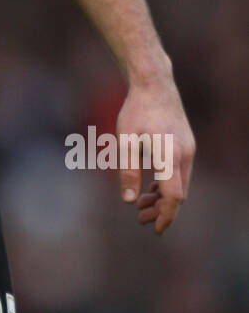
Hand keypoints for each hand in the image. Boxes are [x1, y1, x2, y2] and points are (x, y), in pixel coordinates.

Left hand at [116, 77, 194, 234]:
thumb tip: (129, 200)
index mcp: (170, 155)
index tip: (156, 229)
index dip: (165, 215)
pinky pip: (180, 172)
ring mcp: (188, 149)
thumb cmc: (136, 110)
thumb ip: (128, 171)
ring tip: (141, 206)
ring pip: (180, 183)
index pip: (174, 196)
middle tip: (140, 219)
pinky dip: (167, 183)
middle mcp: (185, 154)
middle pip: (178, 193)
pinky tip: (150, 188)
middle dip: (161, 210)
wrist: (154, 84)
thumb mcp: (125, 141)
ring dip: (163, 197)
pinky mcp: (186, 144)